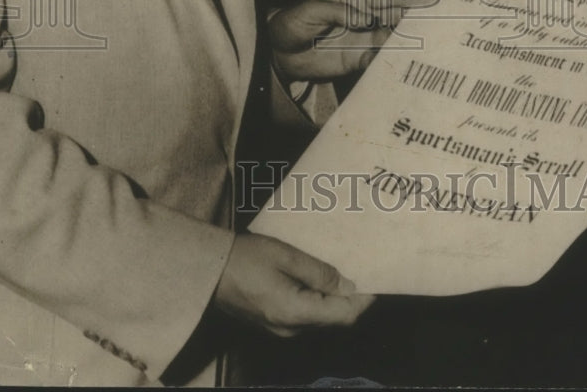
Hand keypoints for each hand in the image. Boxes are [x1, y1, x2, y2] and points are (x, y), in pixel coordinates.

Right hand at [214, 233, 373, 335]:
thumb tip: (348, 285)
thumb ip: (319, 273)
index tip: (376, 281)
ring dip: (335, 299)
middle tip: (362, 270)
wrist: (210, 270)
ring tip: (343, 270)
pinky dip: (319, 301)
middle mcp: (291, 329)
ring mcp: (280, 329)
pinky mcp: (273, 322)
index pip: (344, 315)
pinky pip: (306, 316)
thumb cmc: (246, 258)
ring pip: (321, 318)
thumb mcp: (286, 257)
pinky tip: (319, 279)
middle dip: (351, 298)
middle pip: (334, 319)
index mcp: (296, 313)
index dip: (364, 300)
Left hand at [270, 0, 436, 81]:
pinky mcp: (358, 61)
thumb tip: (365, 18)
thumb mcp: (310, 10)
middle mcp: (365, 18)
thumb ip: (338, 11)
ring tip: (432, 50)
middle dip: (420, 19)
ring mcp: (363, 40)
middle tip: (444, 25)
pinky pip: (380, 61)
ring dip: (410, 44)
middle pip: (398, 17)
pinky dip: (392, 64)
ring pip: (394, 41)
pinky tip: (405, 69)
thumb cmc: (290, 21)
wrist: (275, 52)